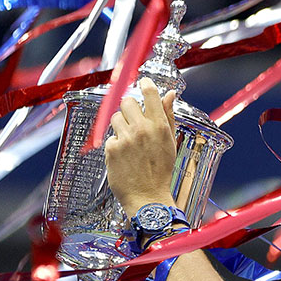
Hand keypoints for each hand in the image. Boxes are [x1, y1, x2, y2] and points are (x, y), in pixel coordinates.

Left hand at [105, 77, 177, 215]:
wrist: (148, 197)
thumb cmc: (161, 171)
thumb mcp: (170, 142)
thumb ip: (168, 116)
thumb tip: (169, 95)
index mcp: (159, 126)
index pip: (150, 93)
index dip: (145, 84)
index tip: (143, 82)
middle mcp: (142, 129)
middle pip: (127, 101)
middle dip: (129, 109)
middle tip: (133, 121)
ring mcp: (125, 139)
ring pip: (115, 118)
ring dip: (121, 126)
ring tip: (129, 142)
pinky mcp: (112, 149)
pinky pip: (110, 137)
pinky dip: (116, 145)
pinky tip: (124, 156)